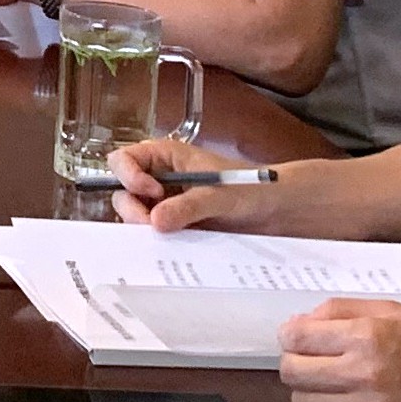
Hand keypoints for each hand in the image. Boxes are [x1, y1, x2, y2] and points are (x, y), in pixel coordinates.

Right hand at [110, 137, 264, 232]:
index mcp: (165, 157)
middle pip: (122, 191)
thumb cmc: (252, 189)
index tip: (151, 193)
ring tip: (168, 235)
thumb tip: (156, 221)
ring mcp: (164, 204)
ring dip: (143, 227)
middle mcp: (159, 178)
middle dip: (132, 209)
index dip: (128, 175)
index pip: (124, 159)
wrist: (278, 213)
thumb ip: (188, 206)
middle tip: (153, 225)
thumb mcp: (220, 195)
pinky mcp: (173, 226)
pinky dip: (155, 241)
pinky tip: (172, 245)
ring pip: (134, 215)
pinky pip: (151, 234)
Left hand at [277, 298, 400, 401]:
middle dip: (297, 364)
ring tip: (336, 386)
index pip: (294, 337)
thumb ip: (345, 310)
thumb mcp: (400, 313)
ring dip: (313, 393)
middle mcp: (364, 374)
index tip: (302, 340)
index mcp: (368, 336)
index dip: (293, 336)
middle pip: (291, 373)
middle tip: (317, 363)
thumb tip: (300, 321)